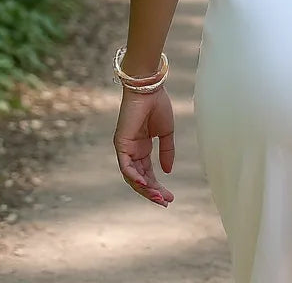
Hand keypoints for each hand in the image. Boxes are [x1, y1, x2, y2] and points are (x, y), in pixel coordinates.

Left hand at [114, 88, 174, 206]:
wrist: (149, 88)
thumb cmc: (158, 105)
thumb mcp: (166, 132)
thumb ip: (167, 151)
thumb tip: (168, 171)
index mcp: (142, 148)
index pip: (148, 174)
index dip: (158, 187)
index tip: (170, 198)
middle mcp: (132, 151)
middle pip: (140, 179)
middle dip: (152, 192)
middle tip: (166, 202)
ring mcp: (125, 149)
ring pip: (132, 177)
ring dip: (145, 189)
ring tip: (159, 197)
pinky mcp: (121, 144)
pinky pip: (126, 166)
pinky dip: (134, 177)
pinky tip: (146, 185)